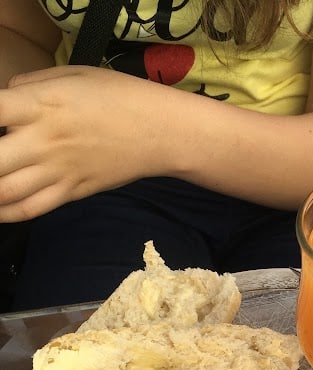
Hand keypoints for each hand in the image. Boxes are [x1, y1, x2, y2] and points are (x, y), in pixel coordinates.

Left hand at [0, 66, 170, 221]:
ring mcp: (57, 171)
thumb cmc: (117, 96)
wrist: (158, 132)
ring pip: (5, 192)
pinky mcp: (72, 191)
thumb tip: (4, 98)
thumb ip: (29, 85)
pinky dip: (6, 213)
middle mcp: (43, 141)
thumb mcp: (70, 74)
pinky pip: (32, 209)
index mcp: (39, 104)